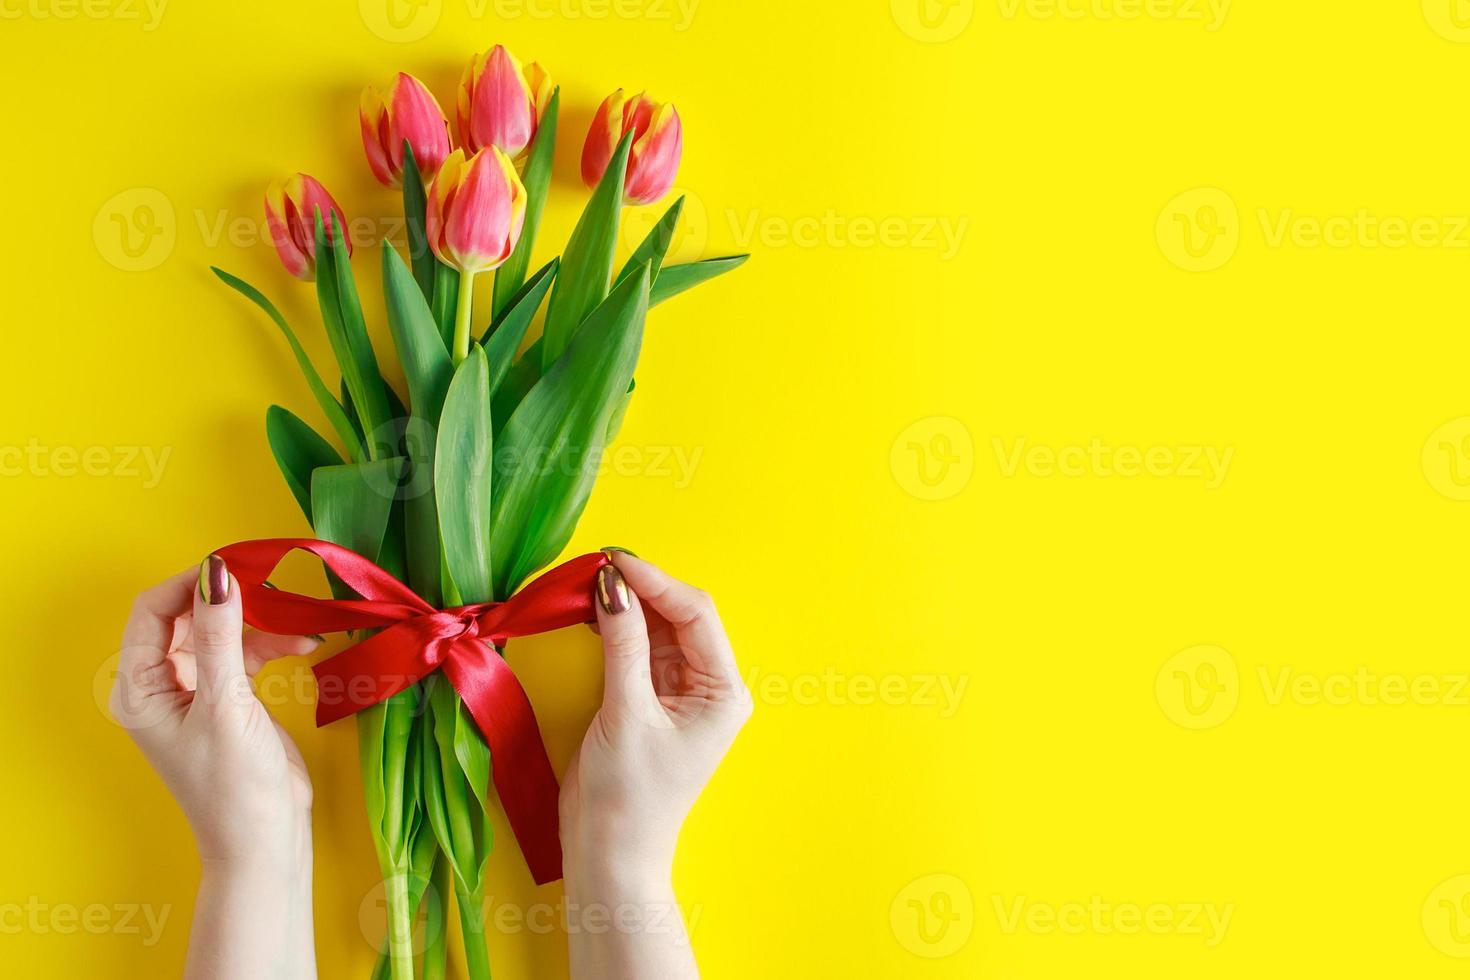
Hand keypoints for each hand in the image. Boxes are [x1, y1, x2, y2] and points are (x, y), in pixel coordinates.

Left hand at [113, 555, 318, 978]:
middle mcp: (160, 685)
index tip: (238, 567)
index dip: (191, 583)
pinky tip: (305, 642)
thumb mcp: (226, 704)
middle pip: (186, 616)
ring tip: (297, 618)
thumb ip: (219, 635)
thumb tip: (216, 571)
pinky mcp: (227, 700)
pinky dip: (271, 643)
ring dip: (257, 621)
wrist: (266, 840)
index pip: (153, 610)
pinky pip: (242, 653)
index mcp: (140, 687)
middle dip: (228, 599)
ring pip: (219, 632)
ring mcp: (195, 693)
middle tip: (273, 585)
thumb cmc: (236, 784)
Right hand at [559, 551, 751, 979]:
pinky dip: (614, 627)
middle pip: (678, 615)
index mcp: (722, 691)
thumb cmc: (627, 798)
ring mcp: (679, 691)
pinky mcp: (649, 698)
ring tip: (587, 581)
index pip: (696, 615)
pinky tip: (589, 610)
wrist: (607, 856)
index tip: (614, 561)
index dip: (656, 582)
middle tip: (594, 565)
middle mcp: (708, 686)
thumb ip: (622, 644)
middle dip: (639, 588)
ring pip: (656, 627)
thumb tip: (613, 586)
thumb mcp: (626, 713)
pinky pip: (636, 648)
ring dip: (624, 604)